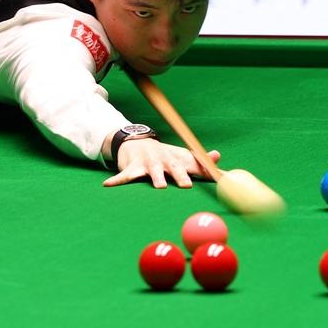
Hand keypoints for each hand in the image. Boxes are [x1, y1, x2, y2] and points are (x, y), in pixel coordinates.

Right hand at [103, 138, 220, 188]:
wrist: (136, 142)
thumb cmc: (164, 155)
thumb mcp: (183, 157)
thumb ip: (201, 162)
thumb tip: (219, 157)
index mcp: (178, 161)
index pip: (194, 166)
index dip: (204, 171)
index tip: (215, 177)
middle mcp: (164, 161)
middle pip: (174, 168)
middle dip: (181, 175)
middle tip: (187, 184)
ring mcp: (147, 164)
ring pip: (151, 172)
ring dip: (155, 178)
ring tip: (159, 185)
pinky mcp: (131, 168)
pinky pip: (124, 176)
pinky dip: (117, 181)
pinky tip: (108, 185)